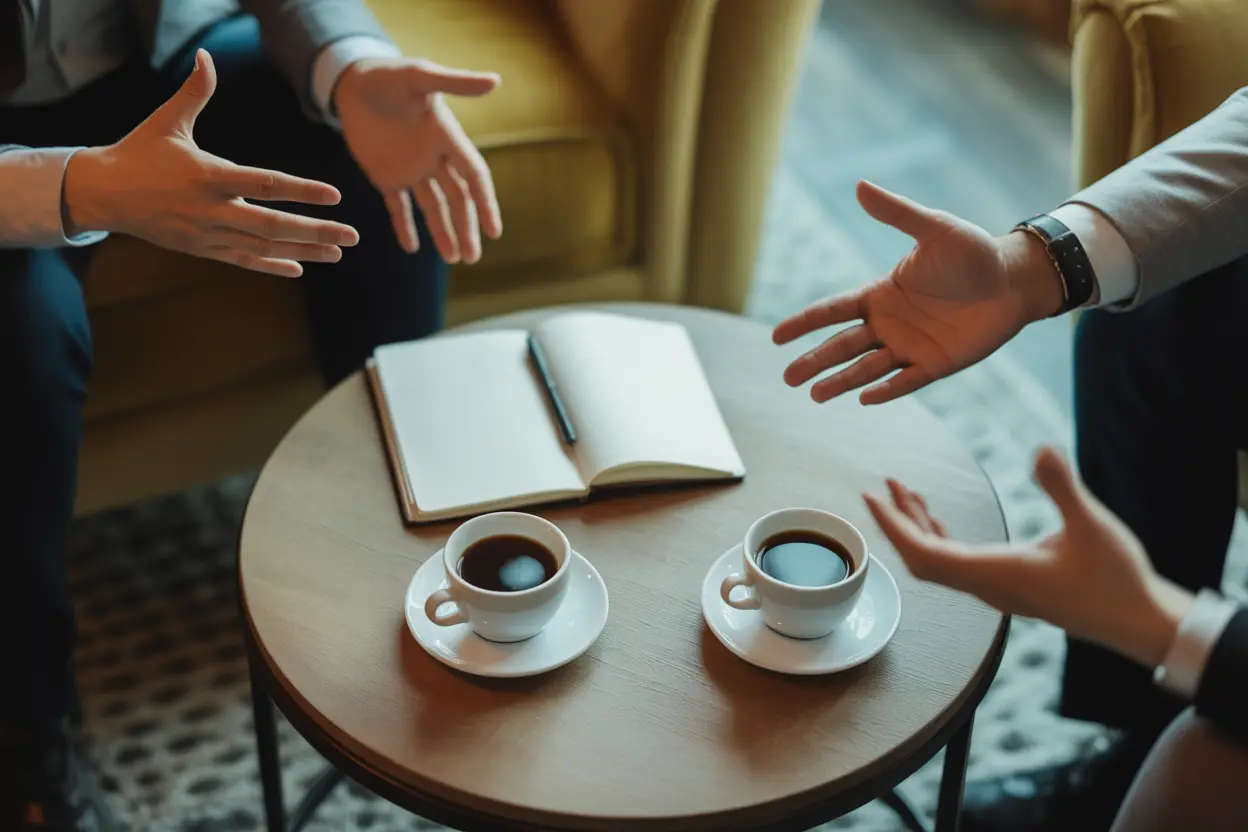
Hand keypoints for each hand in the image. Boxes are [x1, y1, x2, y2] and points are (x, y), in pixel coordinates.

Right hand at [63, 50, 358, 277]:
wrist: (104, 194)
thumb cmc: (140, 152)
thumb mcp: (167, 122)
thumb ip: (194, 93)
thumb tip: (206, 58)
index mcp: (207, 176)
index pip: (264, 184)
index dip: (301, 190)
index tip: (334, 195)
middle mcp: (210, 209)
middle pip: (272, 225)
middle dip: (316, 230)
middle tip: (353, 235)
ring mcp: (207, 234)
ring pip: (263, 248)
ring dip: (304, 250)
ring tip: (337, 252)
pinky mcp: (201, 249)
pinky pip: (243, 261)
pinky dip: (271, 265)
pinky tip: (299, 268)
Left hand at [334, 57, 502, 262]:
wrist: (352, 81)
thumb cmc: (388, 74)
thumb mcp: (420, 76)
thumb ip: (456, 82)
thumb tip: (496, 81)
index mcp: (447, 138)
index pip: (473, 177)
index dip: (485, 204)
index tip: (494, 232)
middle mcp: (434, 159)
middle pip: (456, 200)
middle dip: (466, 228)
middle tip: (472, 257)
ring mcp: (410, 170)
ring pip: (433, 208)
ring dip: (444, 233)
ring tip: (454, 259)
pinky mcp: (385, 176)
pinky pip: (398, 207)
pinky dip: (404, 227)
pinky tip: (411, 248)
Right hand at [772, 181, 1064, 403]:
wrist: (1014, 279)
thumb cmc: (973, 252)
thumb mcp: (934, 229)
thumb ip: (897, 213)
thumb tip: (860, 185)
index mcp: (880, 294)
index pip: (832, 310)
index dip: (804, 323)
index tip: (776, 337)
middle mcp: (888, 324)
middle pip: (842, 346)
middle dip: (814, 361)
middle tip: (787, 378)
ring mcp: (910, 347)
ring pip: (866, 368)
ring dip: (842, 381)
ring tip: (815, 394)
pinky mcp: (936, 365)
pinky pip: (906, 382)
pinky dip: (886, 390)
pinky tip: (864, 398)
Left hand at [863, 447, 1192, 668]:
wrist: (1140, 624)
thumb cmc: (1117, 580)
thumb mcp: (1092, 525)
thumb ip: (1062, 487)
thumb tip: (1041, 449)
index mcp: (994, 573)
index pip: (923, 554)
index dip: (893, 526)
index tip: (871, 498)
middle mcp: (987, 586)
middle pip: (923, 557)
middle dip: (899, 521)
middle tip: (885, 485)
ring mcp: (997, 589)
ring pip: (939, 560)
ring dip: (919, 527)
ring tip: (905, 491)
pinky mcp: (1009, 587)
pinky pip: (957, 563)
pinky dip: (940, 537)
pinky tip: (937, 519)